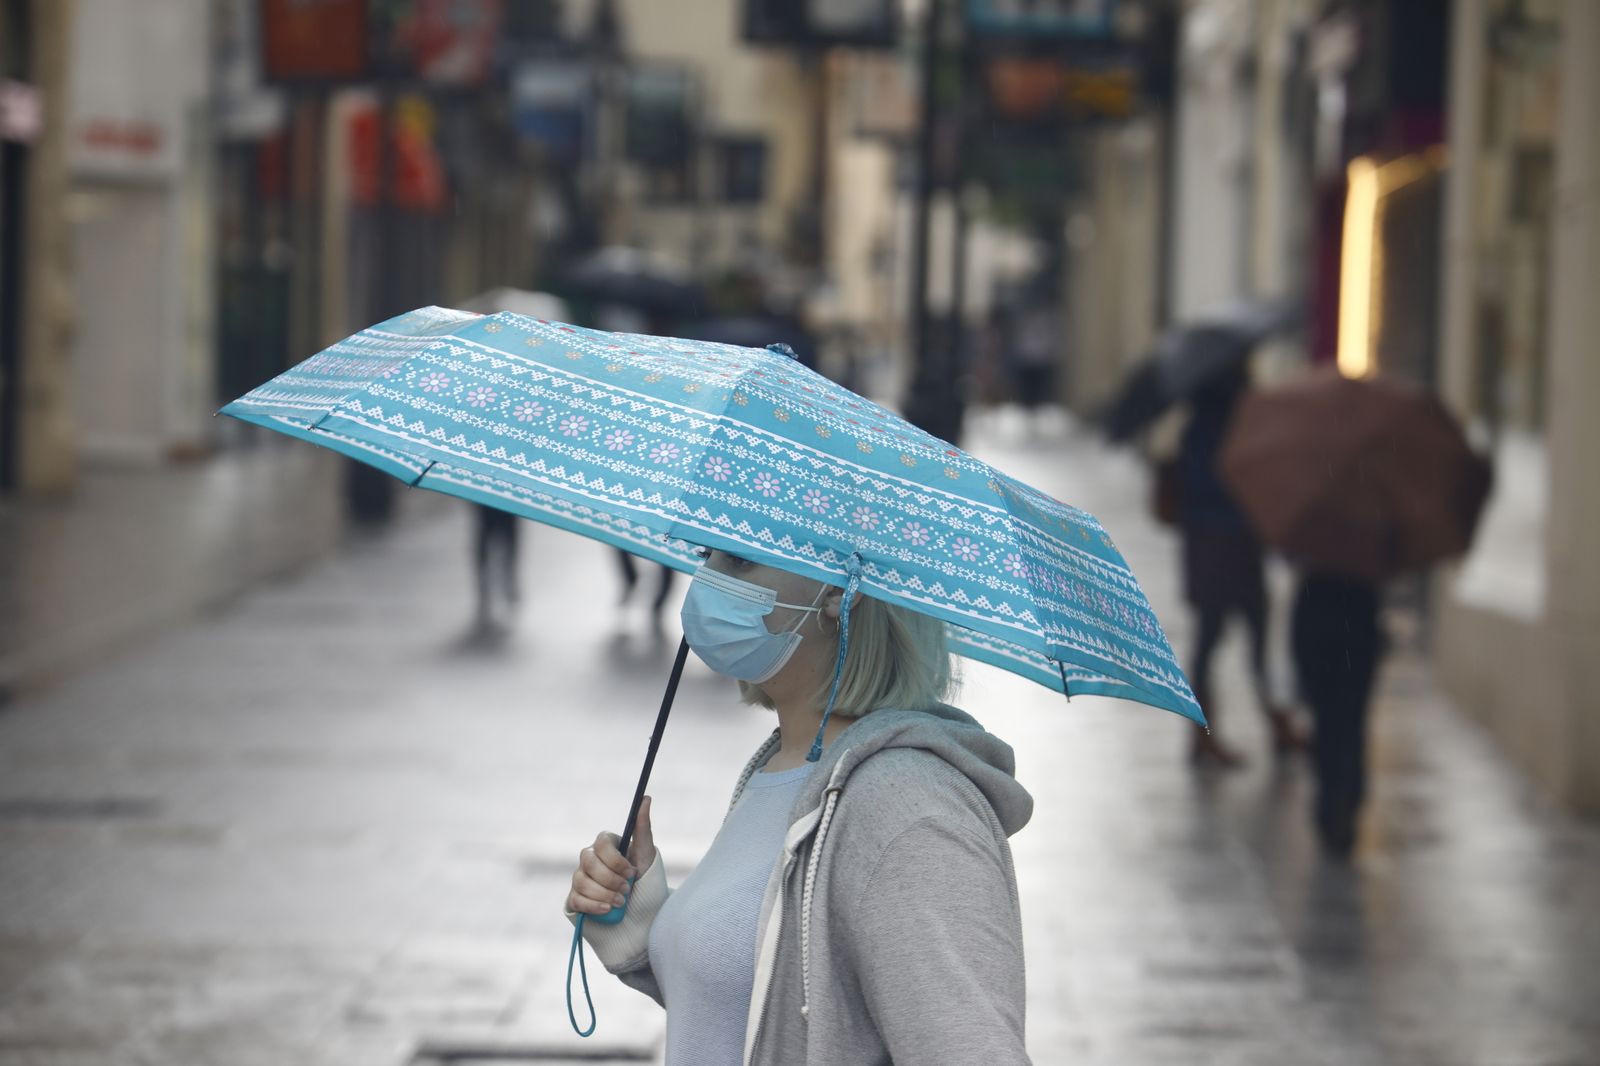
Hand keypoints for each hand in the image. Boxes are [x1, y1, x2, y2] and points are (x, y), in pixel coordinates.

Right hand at [566, 796, 655, 916]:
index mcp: (605, 845)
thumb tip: (646, 798)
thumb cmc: (644, 878)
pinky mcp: (575, 898)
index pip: (601, 843)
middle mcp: (590, 859)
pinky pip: (577, 900)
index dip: (615, 860)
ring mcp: (580, 878)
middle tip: (627, 890)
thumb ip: (643, 826)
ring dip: (604, 894)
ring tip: (621, 902)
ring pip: (582, 882)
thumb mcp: (646, 853)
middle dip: (610, 879)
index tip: (632, 872)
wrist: (639, 912)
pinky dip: (593, 906)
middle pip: (588, 862)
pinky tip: (608, 910)